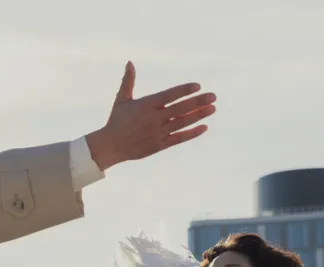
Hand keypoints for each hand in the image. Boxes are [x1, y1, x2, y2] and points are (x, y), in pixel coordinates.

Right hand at [86, 61, 216, 170]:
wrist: (110, 146)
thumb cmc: (116, 121)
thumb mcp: (122, 99)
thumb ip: (128, 81)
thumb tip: (130, 62)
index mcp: (146, 105)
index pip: (169, 95)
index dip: (184, 90)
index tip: (198, 86)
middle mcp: (154, 118)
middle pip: (180, 109)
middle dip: (198, 102)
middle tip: (213, 96)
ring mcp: (158, 132)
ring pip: (182, 123)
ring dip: (199, 115)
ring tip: (213, 109)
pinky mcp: (159, 145)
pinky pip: (179, 138)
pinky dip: (192, 133)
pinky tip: (204, 127)